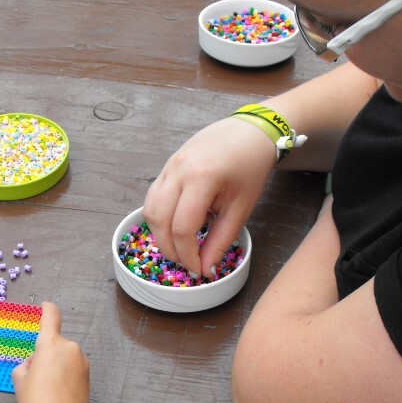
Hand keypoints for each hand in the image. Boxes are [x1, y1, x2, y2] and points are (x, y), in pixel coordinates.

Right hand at [12, 302, 89, 402]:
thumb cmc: (37, 402)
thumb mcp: (19, 379)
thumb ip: (26, 364)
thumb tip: (34, 363)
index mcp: (50, 344)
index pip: (51, 317)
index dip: (48, 309)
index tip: (46, 306)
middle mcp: (69, 348)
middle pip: (54, 343)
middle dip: (45, 354)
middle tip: (36, 377)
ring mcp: (81, 360)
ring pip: (64, 356)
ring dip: (56, 365)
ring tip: (48, 389)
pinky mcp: (87, 373)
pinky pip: (72, 367)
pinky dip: (65, 374)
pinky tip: (59, 392)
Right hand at [143, 117, 275, 276]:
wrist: (249, 132)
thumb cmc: (250, 168)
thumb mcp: (241, 208)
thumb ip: (221, 240)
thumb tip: (206, 269)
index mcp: (202, 179)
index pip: (182, 228)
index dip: (188, 255)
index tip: (199, 270)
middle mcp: (178, 170)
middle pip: (159, 220)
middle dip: (170, 249)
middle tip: (187, 263)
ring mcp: (169, 166)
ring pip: (150, 209)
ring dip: (161, 234)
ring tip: (181, 247)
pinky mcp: (166, 166)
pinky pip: (153, 197)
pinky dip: (161, 217)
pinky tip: (178, 225)